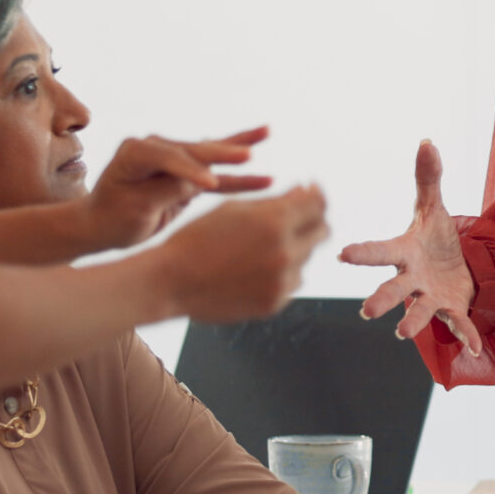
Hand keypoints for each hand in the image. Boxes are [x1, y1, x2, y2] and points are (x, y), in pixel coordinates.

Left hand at [81, 127, 272, 250]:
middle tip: (249, 154)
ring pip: (211, 155)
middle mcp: (155, 147)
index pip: (169, 157)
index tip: (210, 185)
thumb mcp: (136, 208)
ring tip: (267, 132)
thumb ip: (167, 191)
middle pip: (195, 150)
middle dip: (223, 152)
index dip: (191, 171)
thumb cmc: (112, 218)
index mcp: (135, 152)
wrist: (101, 224)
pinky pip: (215, 173)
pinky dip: (238, 175)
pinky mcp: (185, 172)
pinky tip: (264, 175)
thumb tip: (202, 181)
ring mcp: (172, 157)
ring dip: (239, 148)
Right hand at [157, 185, 328, 322]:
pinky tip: (255, 267)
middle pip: (323, 230)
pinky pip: (293, 281)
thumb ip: (276, 200)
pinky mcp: (275, 302)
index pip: (318, 203)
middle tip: (297, 217)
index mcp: (275, 221)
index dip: (317, 194)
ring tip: (260, 246)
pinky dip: (283, 272)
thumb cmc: (198, 238)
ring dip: (295, 247)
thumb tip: (306, 191)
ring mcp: (282, 281)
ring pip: (307, 257)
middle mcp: (285, 251)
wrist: (171, 281)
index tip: (311, 192)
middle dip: (313, 220)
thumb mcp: (234, 208)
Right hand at [338, 140, 483, 356]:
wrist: (455, 267)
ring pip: (418, 311)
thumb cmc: (434, 238)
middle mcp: (412, 279)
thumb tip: (427, 142)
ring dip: (411, 322)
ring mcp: (429, 297)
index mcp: (404, 253)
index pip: (381, 251)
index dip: (363, 253)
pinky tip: (475, 348)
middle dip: (381, 299)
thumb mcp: (433, 208)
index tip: (343, 253)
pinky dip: (466, 336)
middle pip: (394, 289)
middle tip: (366, 311)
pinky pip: (457, 323)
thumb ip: (428, 178)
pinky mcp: (450, 310)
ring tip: (401, 333)